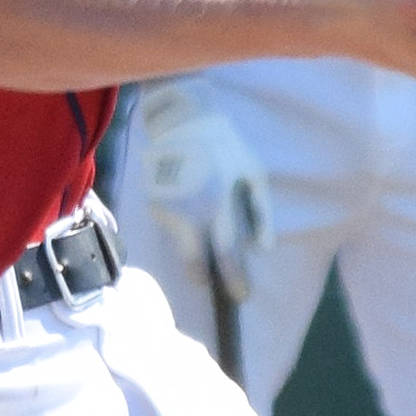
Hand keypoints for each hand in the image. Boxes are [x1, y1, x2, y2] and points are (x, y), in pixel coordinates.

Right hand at [136, 78, 273, 299]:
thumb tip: (263, 249)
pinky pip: (171, 225)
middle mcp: (189, 211)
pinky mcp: (153, 203)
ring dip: (193, 245)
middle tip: (213, 282)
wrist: (182, 120)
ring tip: (202, 226)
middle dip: (204, 276)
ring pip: (181, 244)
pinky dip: (181, 224)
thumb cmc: (225, 146)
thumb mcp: (253, 172)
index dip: (234, 278)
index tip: (240, 294)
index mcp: (218, 203)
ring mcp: (167, 208)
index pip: (226, 254)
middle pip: (194, 261)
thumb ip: (261, 212)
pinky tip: (188, 205)